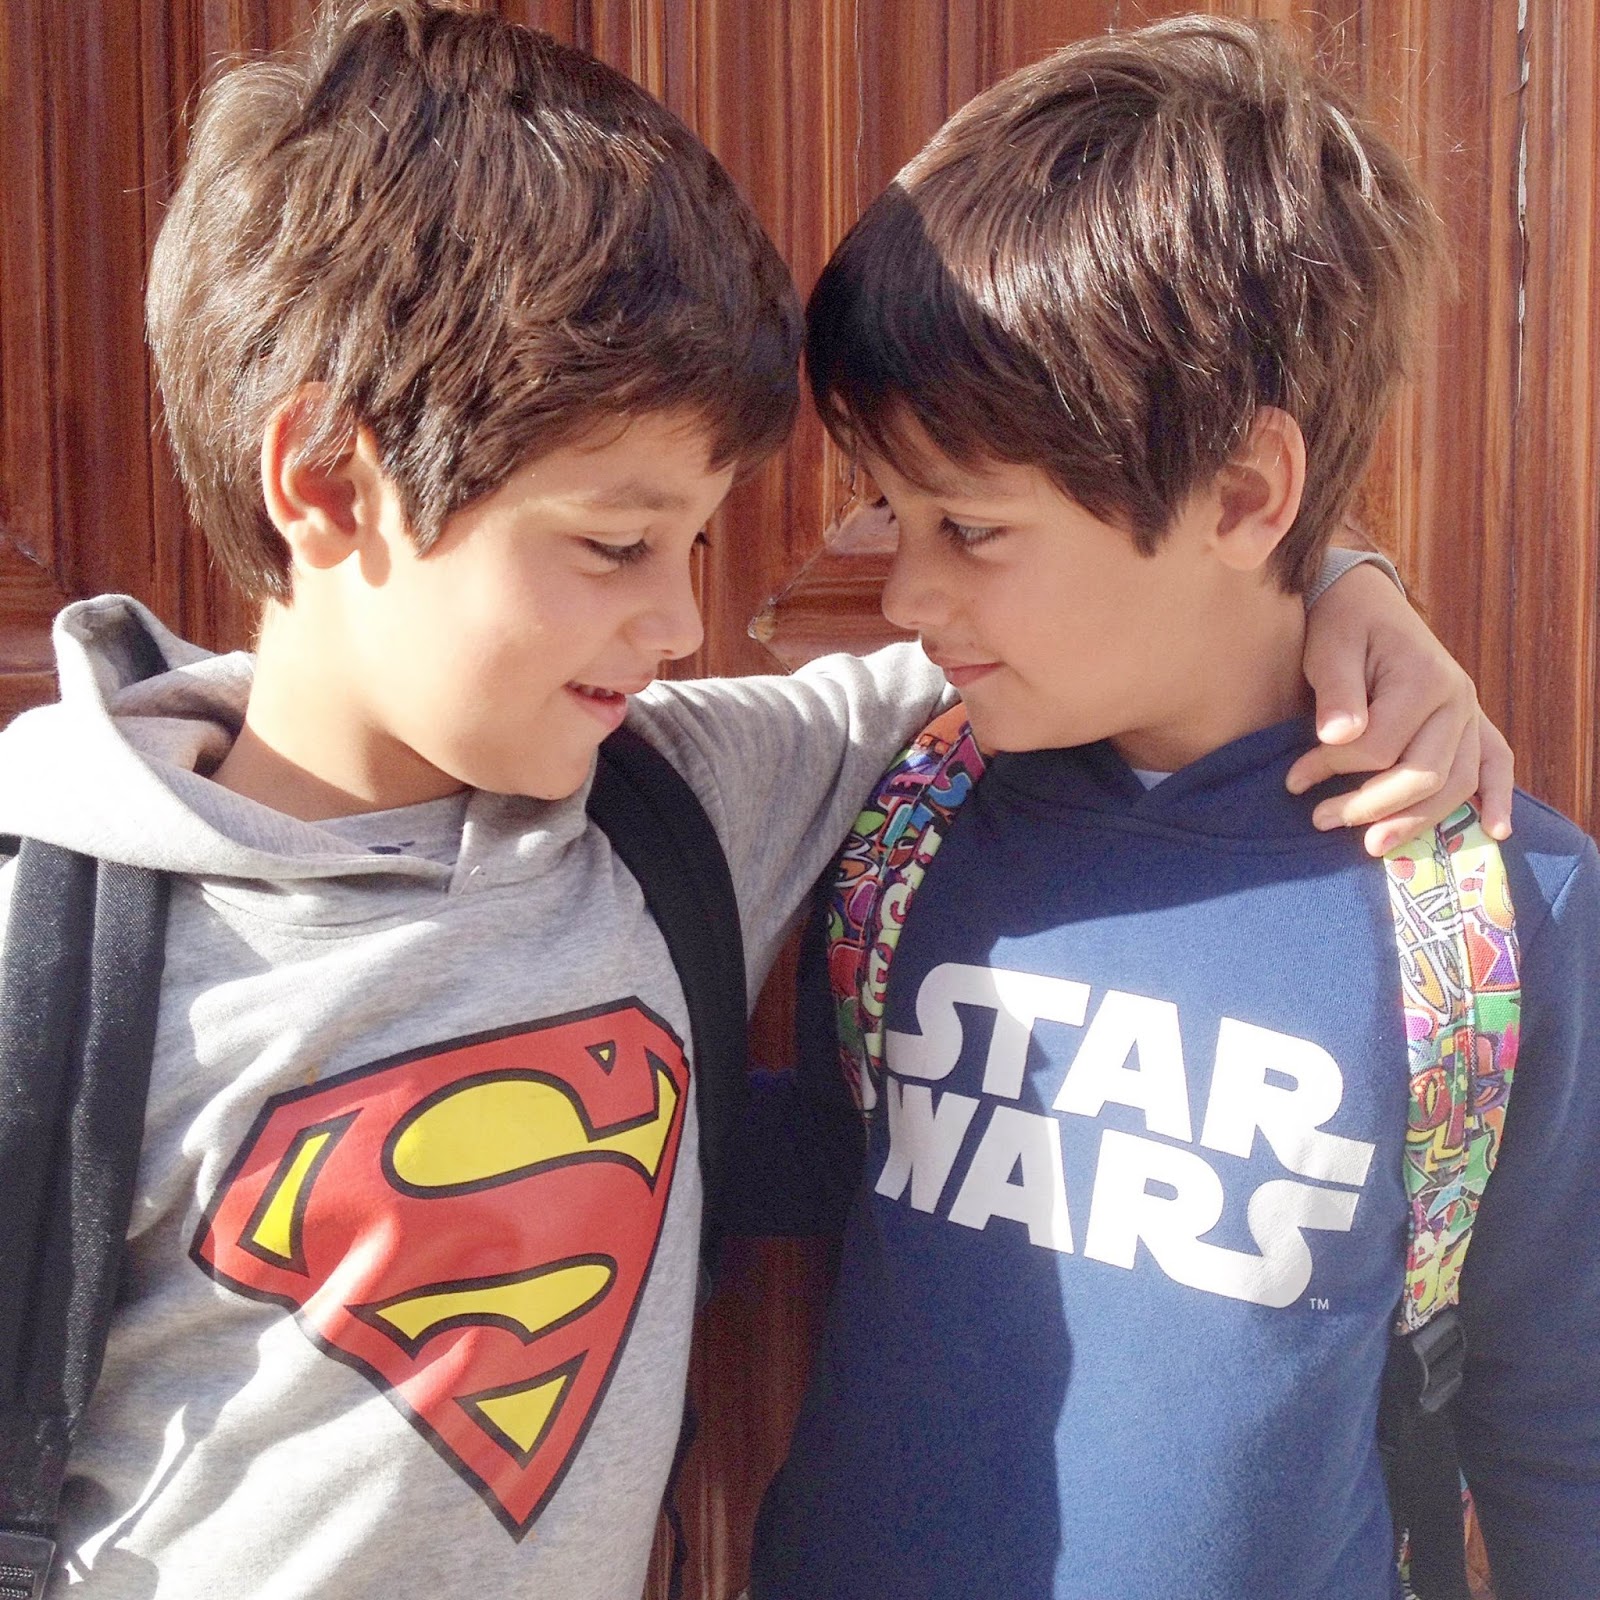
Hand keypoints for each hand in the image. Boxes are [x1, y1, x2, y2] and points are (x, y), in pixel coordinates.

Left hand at [1287, 563, 1513, 855]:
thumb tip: (1339, 736)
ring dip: (1417, 820)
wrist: (1364, 600)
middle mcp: (1457, 699)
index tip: (1295, 778)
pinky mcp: (1469, 722)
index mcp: (1424, 678)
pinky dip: (1497, 798)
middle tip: (1320, 820)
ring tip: (1373, 845)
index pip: (1380, 748)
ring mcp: (1468, 712)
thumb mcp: (1329, 648)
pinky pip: (1495, 763)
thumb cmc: (1341, 625)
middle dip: (1369, 805)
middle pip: (1424, 774)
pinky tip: (1495, 830)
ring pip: (1456, 783)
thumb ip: (1336, 692)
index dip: (1332, 768)